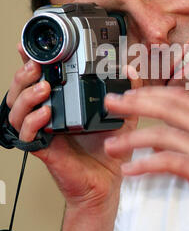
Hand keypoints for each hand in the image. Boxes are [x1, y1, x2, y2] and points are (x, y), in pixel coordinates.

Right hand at [6, 44, 141, 211]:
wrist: (107, 182)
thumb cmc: (108, 151)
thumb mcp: (121, 115)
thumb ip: (126, 93)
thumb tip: (129, 70)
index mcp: (61, 103)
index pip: (38, 79)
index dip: (29, 62)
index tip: (28, 48)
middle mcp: (46, 115)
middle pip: (19, 91)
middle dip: (23, 74)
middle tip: (36, 66)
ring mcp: (42, 132)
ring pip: (16, 110)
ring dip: (26, 96)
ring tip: (43, 88)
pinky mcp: (44, 149)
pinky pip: (27, 135)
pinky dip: (32, 122)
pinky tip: (45, 114)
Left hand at [104, 86, 188, 230]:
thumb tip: (167, 133)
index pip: (178, 97)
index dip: (151, 92)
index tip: (130, 94)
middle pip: (166, 107)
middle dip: (135, 103)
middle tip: (111, 104)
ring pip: (161, 134)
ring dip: (131, 139)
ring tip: (110, 146)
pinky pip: (166, 162)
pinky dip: (143, 165)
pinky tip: (128, 171)